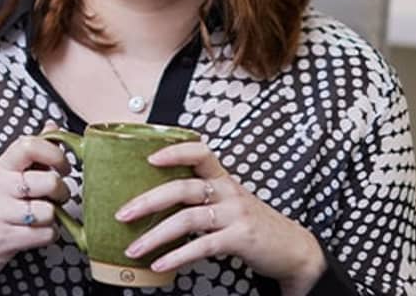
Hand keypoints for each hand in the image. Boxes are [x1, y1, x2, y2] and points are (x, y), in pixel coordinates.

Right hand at [0, 122, 69, 277]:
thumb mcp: (7, 174)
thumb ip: (32, 152)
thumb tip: (53, 126)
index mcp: (2, 165)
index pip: (30, 145)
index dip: (56, 154)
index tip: (63, 166)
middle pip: (49, 181)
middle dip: (62, 192)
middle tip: (56, 196)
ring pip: (49, 211)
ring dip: (54, 217)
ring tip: (43, 216)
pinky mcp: (4, 238)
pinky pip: (45, 235)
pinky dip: (49, 235)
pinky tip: (38, 232)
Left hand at [115, 141, 325, 295]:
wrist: (292, 249)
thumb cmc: (251, 223)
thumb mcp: (228, 201)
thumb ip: (199, 196)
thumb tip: (152, 199)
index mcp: (222, 178)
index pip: (199, 152)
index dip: (174, 151)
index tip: (148, 158)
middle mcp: (228, 190)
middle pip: (182, 187)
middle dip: (148, 200)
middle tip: (122, 213)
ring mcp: (235, 214)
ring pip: (188, 218)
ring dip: (155, 235)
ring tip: (133, 248)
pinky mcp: (241, 238)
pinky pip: (202, 245)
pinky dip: (177, 256)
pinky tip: (160, 264)